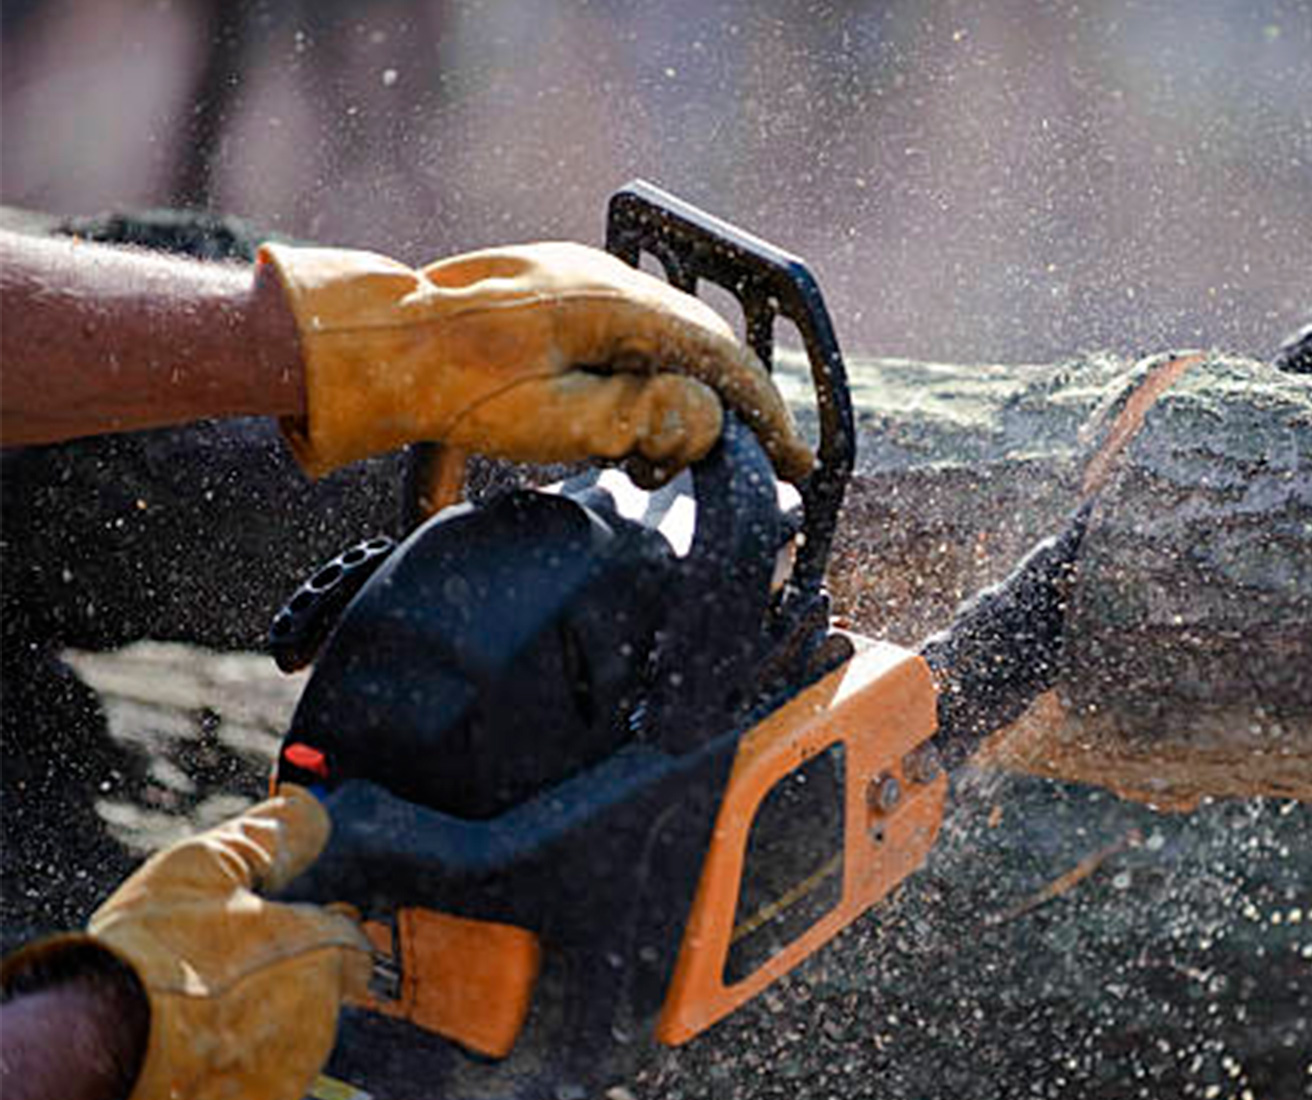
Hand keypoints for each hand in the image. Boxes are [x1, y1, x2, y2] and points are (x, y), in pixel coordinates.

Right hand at [0, 788, 368, 1099]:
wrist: (97, 1059)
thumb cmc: (153, 958)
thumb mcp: (201, 869)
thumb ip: (266, 838)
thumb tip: (311, 806)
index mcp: (320, 954)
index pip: (347, 936)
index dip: (314, 926)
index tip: (280, 925)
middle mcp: (318, 1021)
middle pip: (316, 994)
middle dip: (280, 981)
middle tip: (222, 974)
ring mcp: (288, 1082)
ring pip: (285, 1047)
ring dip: (254, 1034)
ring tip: (194, 1020)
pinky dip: (225, 1087)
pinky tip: (186, 1067)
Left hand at [260, 241, 814, 483]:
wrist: (371, 350)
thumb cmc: (452, 390)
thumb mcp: (556, 421)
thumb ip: (643, 419)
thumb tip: (710, 417)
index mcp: (613, 303)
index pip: (719, 358)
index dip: (764, 413)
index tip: (796, 458)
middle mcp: (602, 279)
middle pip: (697, 344)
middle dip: (725, 409)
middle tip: (745, 464)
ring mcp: (575, 281)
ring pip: (660, 342)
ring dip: (677, 400)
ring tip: (664, 463)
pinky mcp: (551, 297)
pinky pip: (623, 338)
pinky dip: (642, 384)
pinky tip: (625, 428)